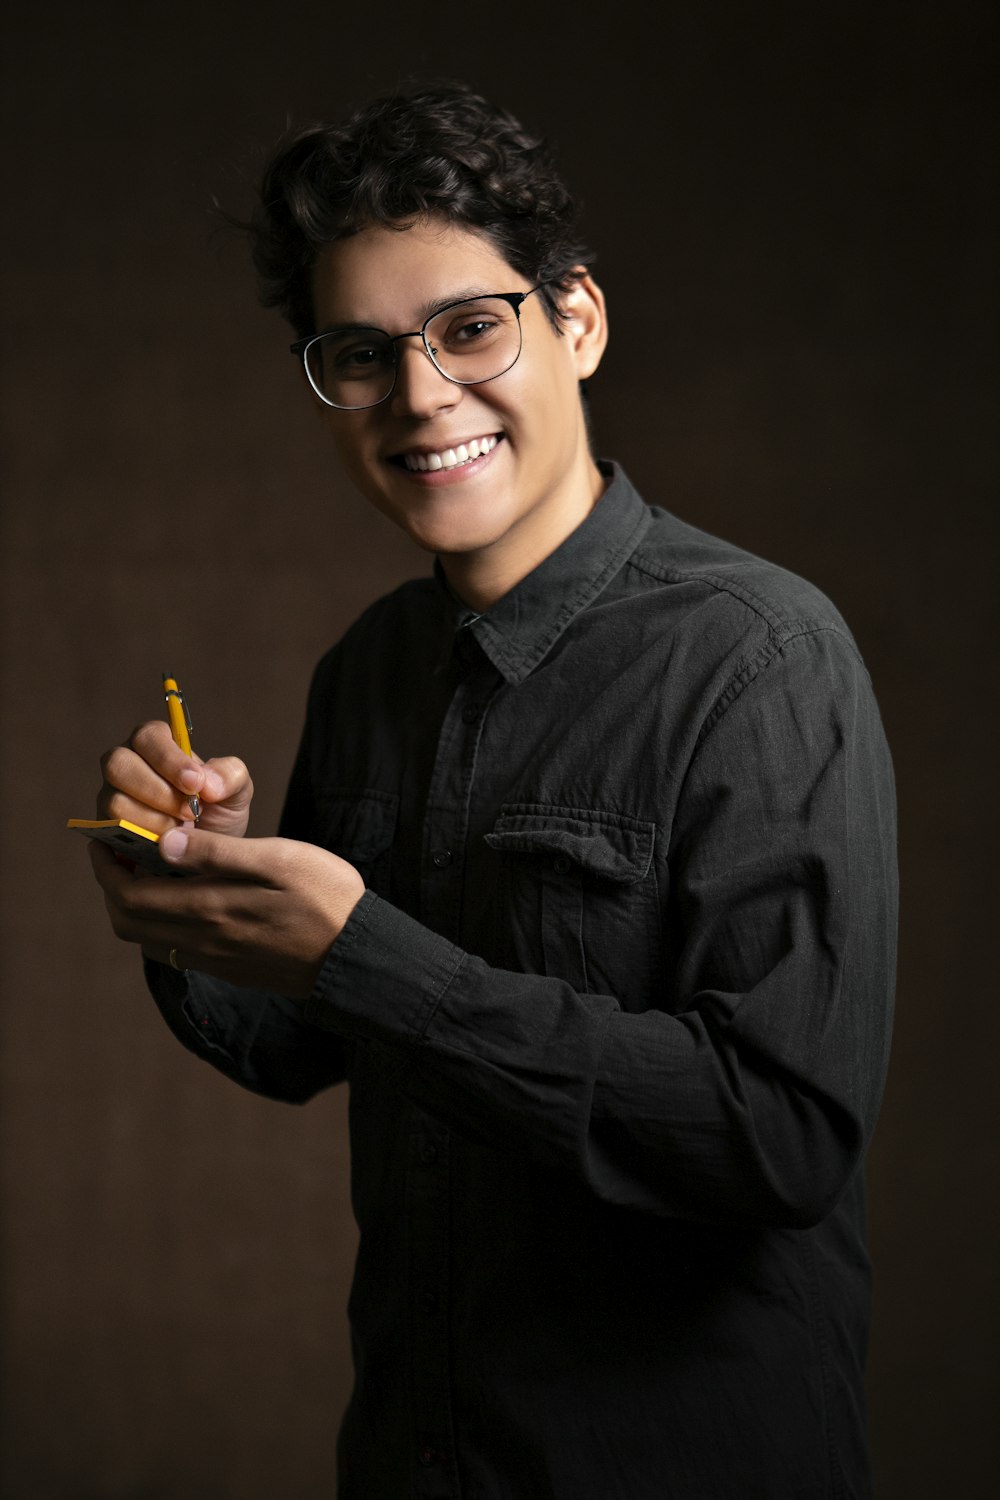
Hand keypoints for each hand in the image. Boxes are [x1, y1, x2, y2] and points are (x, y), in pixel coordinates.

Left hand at [90, 825, 365, 998]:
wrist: (358, 958)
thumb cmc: (327, 898)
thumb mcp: (278, 860)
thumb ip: (219, 853)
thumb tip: (165, 842)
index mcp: (209, 908)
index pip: (129, 894)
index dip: (107, 867)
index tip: (105, 839)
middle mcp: (202, 940)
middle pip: (127, 921)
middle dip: (112, 887)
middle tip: (120, 853)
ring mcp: (214, 959)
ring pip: (147, 938)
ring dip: (134, 907)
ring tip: (147, 873)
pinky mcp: (229, 969)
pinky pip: (173, 951)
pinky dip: (159, 924)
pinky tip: (181, 901)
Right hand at [98, 719, 252, 837]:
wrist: (207, 855)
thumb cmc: (218, 814)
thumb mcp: (237, 792)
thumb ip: (231, 776)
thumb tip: (207, 782)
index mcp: (157, 745)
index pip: (148, 737)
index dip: (169, 760)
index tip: (195, 783)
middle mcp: (127, 766)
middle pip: (117, 764)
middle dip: (157, 791)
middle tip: (190, 812)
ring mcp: (112, 797)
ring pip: (115, 802)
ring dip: (153, 820)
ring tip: (183, 830)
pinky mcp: (108, 830)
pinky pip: (113, 834)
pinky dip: (142, 841)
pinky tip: (168, 846)